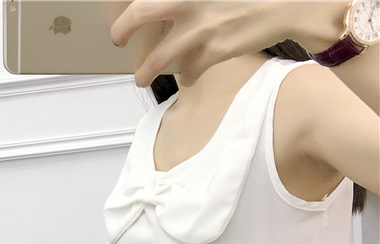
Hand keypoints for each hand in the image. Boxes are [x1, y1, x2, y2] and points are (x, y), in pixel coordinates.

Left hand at [111, 1, 345, 86]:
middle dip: (122, 29)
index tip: (114, 7)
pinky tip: (187, 76)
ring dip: (145, 72)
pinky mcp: (215, 51)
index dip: (125, 6)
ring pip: (159, 57)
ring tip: (141, 77)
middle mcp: (191, 0)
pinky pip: (189, 72)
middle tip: (117, 39)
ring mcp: (202, 27)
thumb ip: (187, 0)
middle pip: (140, 12)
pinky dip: (186, 77)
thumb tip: (167, 9)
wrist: (289, 3)